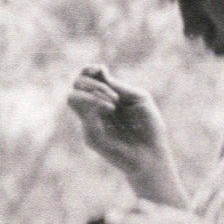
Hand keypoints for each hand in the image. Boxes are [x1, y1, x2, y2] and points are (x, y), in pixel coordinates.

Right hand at [67, 66, 175, 185]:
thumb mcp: (138, 98)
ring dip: (91, 92)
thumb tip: (100, 73)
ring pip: (71, 98)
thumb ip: (118, 86)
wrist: (152, 154)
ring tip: (112, 102)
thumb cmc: (148, 127)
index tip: (100, 69)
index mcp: (105, 99)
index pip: (86, 79)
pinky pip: (84, 115)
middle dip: (91, 82)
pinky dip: (97, 105)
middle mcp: (94, 110)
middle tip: (113, 95)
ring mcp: (90, 124)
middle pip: (75, 85)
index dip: (88, 70)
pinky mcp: (90, 137)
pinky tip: (112, 109)